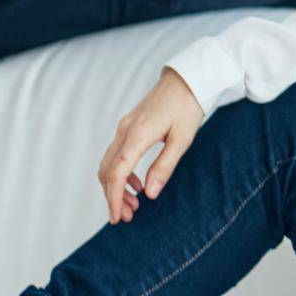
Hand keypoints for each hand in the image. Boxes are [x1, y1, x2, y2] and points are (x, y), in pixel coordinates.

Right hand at [97, 67, 203, 224]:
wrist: (188, 77)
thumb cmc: (188, 106)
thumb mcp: (182, 138)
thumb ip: (165, 166)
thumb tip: (150, 194)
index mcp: (137, 134)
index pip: (116, 173)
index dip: (113, 198)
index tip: (117, 218)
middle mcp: (125, 130)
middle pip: (106, 171)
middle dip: (113, 196)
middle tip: (129, 216)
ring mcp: (125, 126)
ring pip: (109, 163)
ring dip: (116, 185)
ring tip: (134, 203)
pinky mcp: (129, 124)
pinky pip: (116, 153)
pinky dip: (120, 171)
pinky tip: (137, 183)